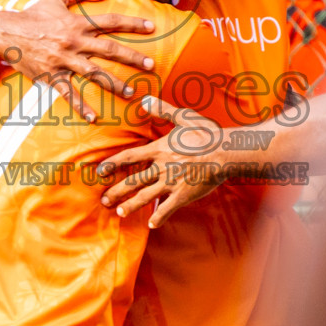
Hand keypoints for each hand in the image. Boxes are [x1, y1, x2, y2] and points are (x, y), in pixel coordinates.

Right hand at [0, 0, 156, 122]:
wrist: (6, 33)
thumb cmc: (32, 14)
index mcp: (77, 23)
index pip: (111, 21)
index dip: (132, 23)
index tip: (152, 26)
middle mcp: (74, 42)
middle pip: (109, 50)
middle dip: (132, 58)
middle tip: (150, 66)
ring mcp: (63, 60)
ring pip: (94, 73)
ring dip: (114, 84)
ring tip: (130, 93)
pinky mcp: (52, 75)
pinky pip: (68, 93)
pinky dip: (80, 106)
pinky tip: (93, 117)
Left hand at [98, 95, 227, 227]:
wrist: (226, 152)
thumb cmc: (207, 133)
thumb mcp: (184, 117)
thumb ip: (163, 109)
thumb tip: (144, 100)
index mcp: (160, 150)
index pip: (130, 157)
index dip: (113, 163)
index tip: (99, 171)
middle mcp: (162, 167)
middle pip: (134, 181)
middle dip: (117, 191)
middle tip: (104, 200)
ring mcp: (172, 183)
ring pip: (146, 197)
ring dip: (131, 206)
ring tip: (120, 213)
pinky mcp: (184, 195)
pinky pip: (168, 209)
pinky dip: (159, 217)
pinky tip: (151, 225)